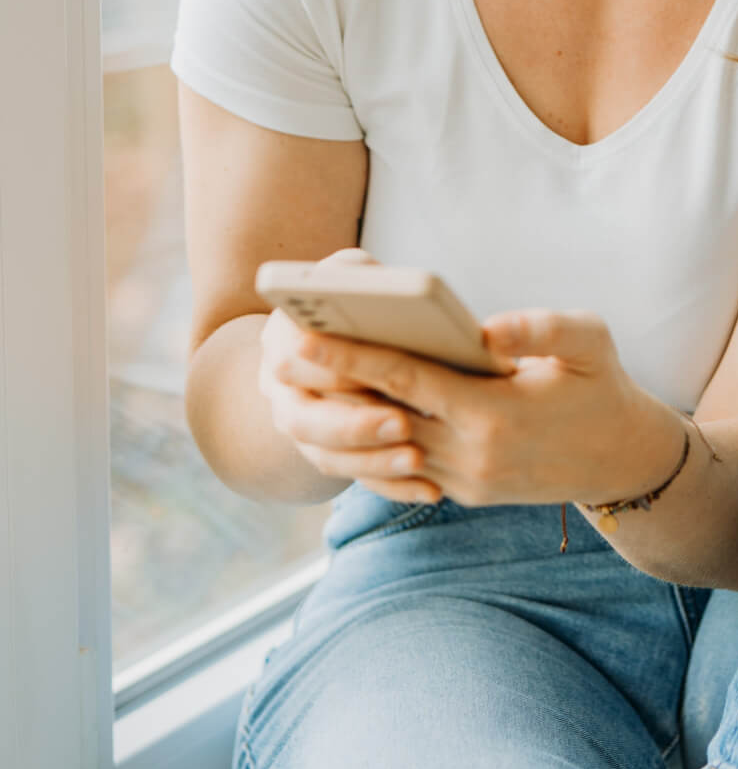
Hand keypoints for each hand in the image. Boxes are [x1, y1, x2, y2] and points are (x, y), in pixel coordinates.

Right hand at [257, 247, 447, 502]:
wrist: (343, 332)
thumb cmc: (364, 296)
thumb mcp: (363, 277)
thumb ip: (373, 281)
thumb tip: (406, 296)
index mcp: (283, 331)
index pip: (296, 354)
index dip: (332, 367)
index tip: (370, 376)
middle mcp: (278, 382)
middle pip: (305, 416)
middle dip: (354, 424)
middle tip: (403, 426)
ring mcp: (297, 422)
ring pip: (325, 455)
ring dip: (372, 461)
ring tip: (418, 461)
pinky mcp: (324, 451)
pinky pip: (352, 477)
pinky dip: (389, 486)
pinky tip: (429, 491)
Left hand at [282, 298, 680, 510]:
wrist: (624, 460)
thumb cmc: (605, 387)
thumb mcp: (591, 341)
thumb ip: (542, 327)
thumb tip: (485, 330)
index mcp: (494, 414)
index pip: (406, 381)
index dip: (352, 356)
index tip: (305, 334)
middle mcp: (470, 455)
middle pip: (382, 415)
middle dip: (332, 385)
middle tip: (283, 349)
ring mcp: (465, 481)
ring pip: (386, 446)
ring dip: (344, 415)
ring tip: (304, 378)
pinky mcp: (465, 494)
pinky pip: (405, 467)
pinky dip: (373, 441)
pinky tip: (346, 410)